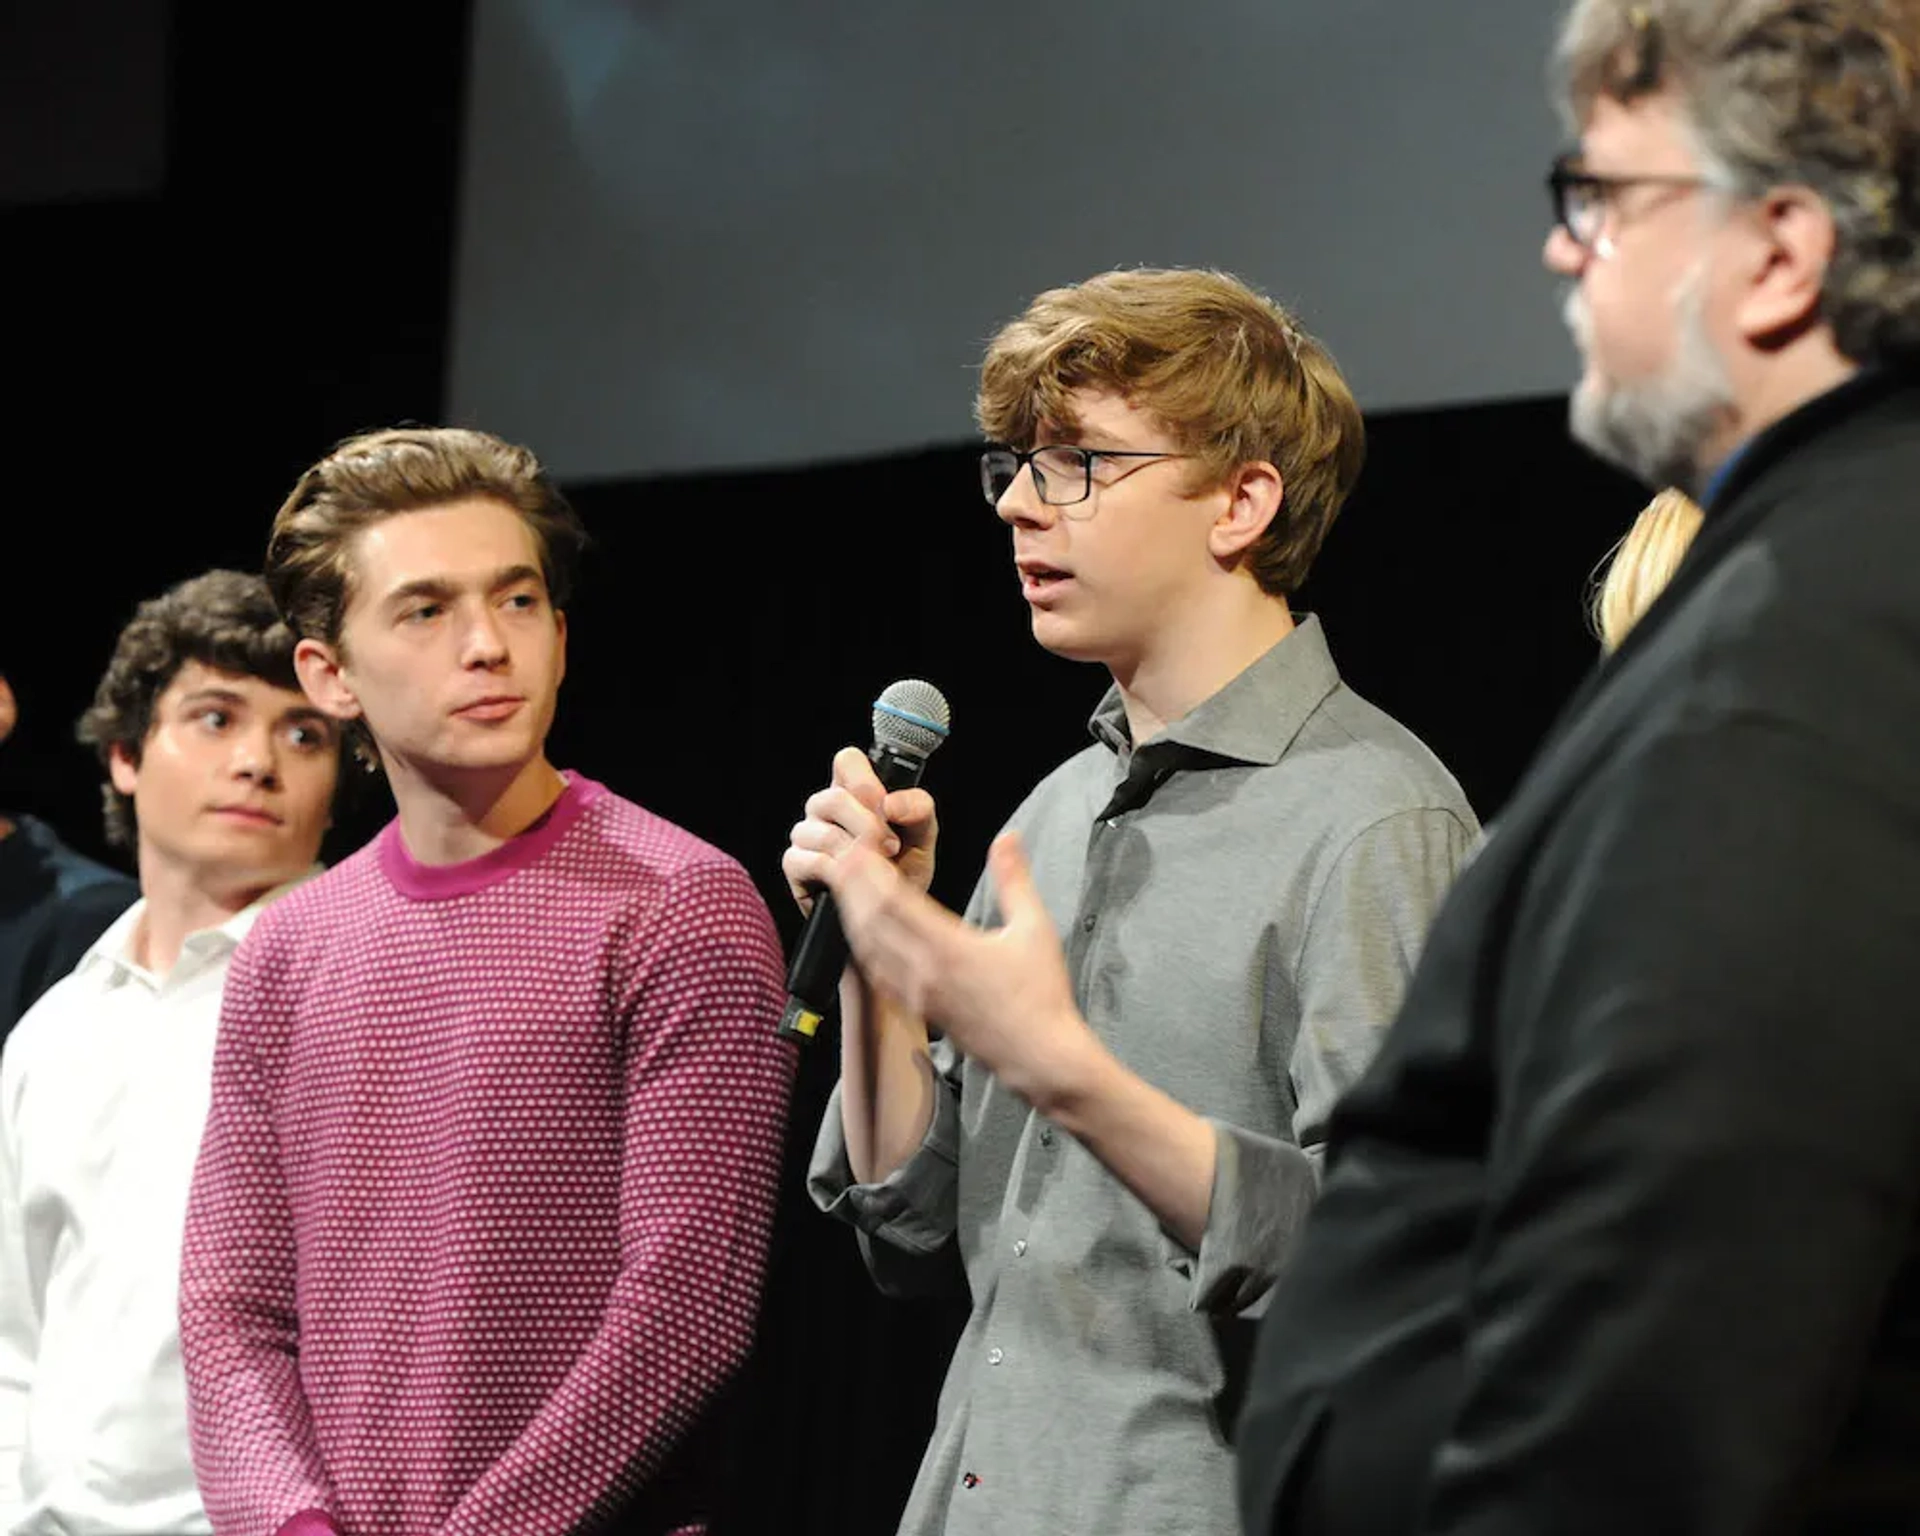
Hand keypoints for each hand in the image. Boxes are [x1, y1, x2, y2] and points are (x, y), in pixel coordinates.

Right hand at [782, 745, 937, 913]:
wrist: (894, 911)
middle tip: (890, 847)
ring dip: (853, 853)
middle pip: (833, 798)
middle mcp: (825, 807)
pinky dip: (831, 871)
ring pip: (821, 832)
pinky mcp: (795, 865)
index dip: (865, 782)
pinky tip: (849, 879)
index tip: (886, 809)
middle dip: (867, 826)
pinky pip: (805, 860)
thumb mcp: (922, 835)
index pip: (847, 761)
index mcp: (854, 791)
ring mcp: (806, 835)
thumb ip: (917, 808)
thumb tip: (890, 804)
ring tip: (874, 867)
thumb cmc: (905, 867)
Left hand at [818, 830, 1105, 1109]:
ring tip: (845, 886)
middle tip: (840, 855)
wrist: (1038, 1057)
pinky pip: (877, 973)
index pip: (894, 902)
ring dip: (852, 914)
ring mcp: (916, 994)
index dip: (869, 871)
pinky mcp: (917, 1009)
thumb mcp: (1035, 930)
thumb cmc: (1041, 995)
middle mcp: (923, 971)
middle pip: (870, 921)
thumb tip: (1008, 836)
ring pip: (867, 947)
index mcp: (949, 948)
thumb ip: (1015, 880)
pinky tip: (861, 931)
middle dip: (851, 886)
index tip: (858, 845)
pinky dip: (863, 945)